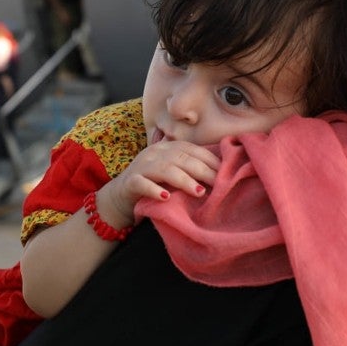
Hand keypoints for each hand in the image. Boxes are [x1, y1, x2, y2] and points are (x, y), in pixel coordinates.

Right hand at [95, 141, 218, 227]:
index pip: (192, 149)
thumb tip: (220, 173)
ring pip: (164, 170)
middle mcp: (155, 153)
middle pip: (181, 158)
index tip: (226, 172)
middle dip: (202, 170)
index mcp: (167, 148)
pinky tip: (165, 197)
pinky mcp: (130, 182)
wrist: (120, 197)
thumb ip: (190, 168)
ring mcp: (141, 166)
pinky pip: (142, 184)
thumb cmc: (154, 184)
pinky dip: (154, 190)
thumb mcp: (172, 172)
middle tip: (218, 183)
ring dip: (183, 180)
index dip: (210, 159)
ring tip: (198, 192)